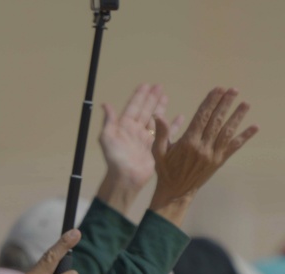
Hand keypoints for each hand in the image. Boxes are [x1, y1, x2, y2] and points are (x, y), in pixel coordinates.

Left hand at [96, 84, 183, 212]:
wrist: (125, 178)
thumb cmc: (115, 159)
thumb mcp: (107, 138)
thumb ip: (109, 122)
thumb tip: (105, 104)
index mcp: (124, 126)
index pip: (133, 107)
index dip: (139, 96)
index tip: (146, 85)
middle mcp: (135, 130)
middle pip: (145, 110)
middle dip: (152, 98)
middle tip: (159, 86)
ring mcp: (145, 138)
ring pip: (155, 119)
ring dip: (160, 107)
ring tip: (166, 96)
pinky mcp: (155, 147)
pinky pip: (165, 133)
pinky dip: (172, 125)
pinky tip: (179, 117)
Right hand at [149, 87, 257, 225]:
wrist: (176, 192)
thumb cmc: (166, 170)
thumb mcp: (159, 152)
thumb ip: (161, 133)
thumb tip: (157, 115)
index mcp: (188, 142)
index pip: (202, 117)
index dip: (211, 102)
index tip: (218, 89)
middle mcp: (203, 147)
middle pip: (216, 121)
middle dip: (225, 104)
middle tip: (233, 90)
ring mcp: (213, 155)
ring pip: (228, 132)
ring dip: (237, 117)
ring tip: (245, 103)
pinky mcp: (220, 162)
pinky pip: (234, 147)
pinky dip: (245, 136)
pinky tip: (255, 127)